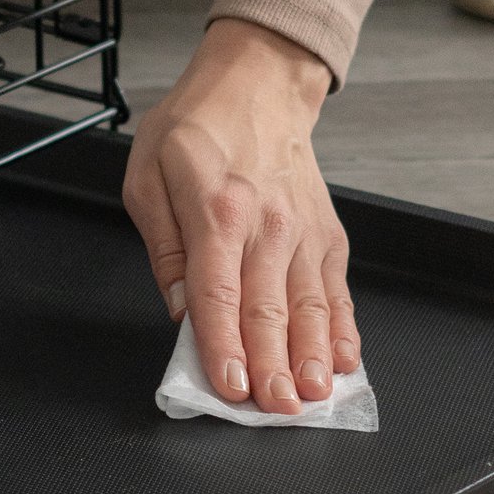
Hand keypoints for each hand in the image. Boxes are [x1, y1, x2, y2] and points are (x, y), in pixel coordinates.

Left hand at [122, 18, 359, 414]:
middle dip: (274, 367)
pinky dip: (344, 327)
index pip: (219, 292)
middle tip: (277, 411)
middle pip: (270, 308)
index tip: (231, 387)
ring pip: (311, 304)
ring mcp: (302, 229)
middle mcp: (266, 222)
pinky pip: (337, 288)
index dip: (224, 345)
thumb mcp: (147, 175)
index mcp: (215, 209)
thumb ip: (163, 249)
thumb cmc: (196, 126)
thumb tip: (181, 311)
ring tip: (315, 397)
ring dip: (313, 355)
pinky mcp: (325, 233)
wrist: (259, 82)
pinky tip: (345, 360)